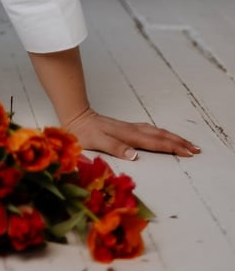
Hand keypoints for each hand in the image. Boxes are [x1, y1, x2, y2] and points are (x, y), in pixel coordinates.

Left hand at [64, 106, 200, 159]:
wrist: (75, 116)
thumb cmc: (84, 132)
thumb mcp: (96, 142)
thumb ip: (115, 147)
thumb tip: (135, 155)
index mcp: (128, 136)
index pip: (155, 143)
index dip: (173, 148)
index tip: (189, 153)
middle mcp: (131, 130)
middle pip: (160, 136)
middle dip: (179, 142)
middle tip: (196, 149)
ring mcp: (129, 128)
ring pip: (156, 132)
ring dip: (172, 137)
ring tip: (185, 143)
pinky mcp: (125, 128)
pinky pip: (149, 131)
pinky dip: (161, 134)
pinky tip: (161, 135)